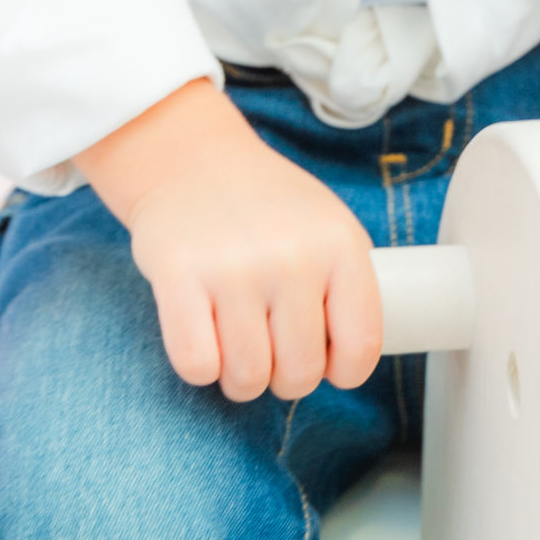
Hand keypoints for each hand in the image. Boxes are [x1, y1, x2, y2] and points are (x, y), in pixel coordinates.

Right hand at [82, 82, 381, 403]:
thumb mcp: (327, 227)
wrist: (193, 159)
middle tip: (268, 339)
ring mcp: (234, 266)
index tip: (322, 357)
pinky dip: (199, 364)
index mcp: (340, 243)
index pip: (361, 349)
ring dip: (238, 374)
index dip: (341, 370)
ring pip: (247, 379)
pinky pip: (197, 366)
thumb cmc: (267, 207)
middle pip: (299, 375)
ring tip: (235, 336)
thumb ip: (348, 289)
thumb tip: (349, 362)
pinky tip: (202, 329)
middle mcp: (292, 255)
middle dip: (282, 374)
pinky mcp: (178, 274)